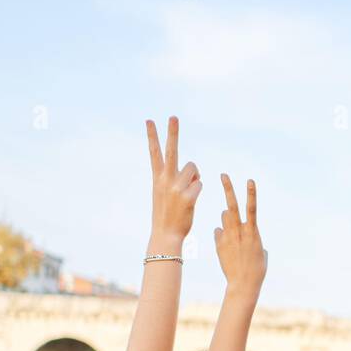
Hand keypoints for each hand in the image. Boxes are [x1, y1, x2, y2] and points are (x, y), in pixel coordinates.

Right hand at [147, 116, 201, 248]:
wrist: (165, 234)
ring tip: (187, 191)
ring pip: (194, 168)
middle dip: (172, 133)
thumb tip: (194, 170)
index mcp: (157, 178)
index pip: (154, 153)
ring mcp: (176, 188)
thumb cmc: (167, 214)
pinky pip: (200, 184)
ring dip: (195, 177)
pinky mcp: (188, 196)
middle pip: (171, 151)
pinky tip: (191, 201)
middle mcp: (165, 180)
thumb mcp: (164, 193)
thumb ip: (176, 179)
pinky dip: (198, 190)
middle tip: (173, 116)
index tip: (149, 120)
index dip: (152, 136)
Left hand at [213, 174, 265, 294]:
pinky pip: (219, 232)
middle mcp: (240, 232)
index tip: (249, 180)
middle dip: (228, 189)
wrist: (243, 284)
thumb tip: (231, 223)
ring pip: (225, 217)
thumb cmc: (256, 268)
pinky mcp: (219, 245)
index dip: (251, 194)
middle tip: (223, 175)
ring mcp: (228, 238)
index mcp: (253, 232)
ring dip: (227, 215)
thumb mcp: (257, 249)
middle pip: (232, 206)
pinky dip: (222, 233)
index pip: (251, 208)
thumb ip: (248, 233)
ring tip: (233, 228)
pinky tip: (227, 245)